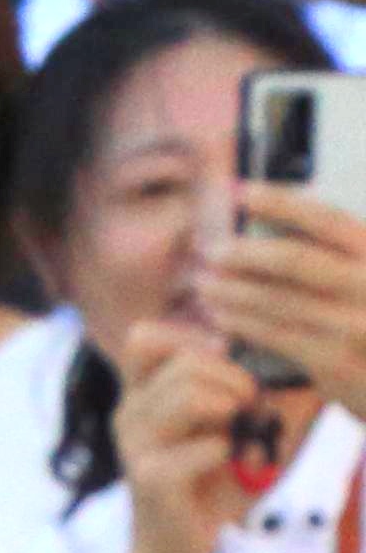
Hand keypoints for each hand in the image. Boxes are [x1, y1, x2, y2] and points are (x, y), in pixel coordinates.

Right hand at [110, 316, 278, 552]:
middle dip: (233, 377)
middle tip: (250, 406)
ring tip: (241, 431)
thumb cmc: (206, 485)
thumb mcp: (228, 428)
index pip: (143, 339)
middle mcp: (128, 416)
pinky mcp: (150, 479)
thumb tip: (289, 369)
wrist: (178, 548)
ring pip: (188, 395)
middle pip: (184, 362)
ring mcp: (134, 447)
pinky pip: (207, 446)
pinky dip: (231, 452)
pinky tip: (229, 465)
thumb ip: (247, 392)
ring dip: (231, 408)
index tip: (223, 358)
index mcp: (139, 398)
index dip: (188, 337)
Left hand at [207, 179, 365, 406]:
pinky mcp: (336, 361)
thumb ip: (332, 255)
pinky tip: (219, 316)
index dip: (281, 202)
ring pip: (278, 299)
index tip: (240, 191)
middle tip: (209, 250)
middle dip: (244, 253)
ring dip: (232, 290)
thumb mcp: (362, 278)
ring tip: (203, 284)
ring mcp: (355, 324)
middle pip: (295, 259)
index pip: (327, 219)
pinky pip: (276, 335)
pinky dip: (242, 323)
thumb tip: (270, 221)